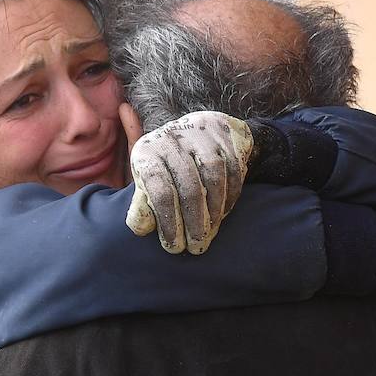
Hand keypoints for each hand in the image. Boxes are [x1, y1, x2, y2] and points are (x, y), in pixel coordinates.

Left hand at [123, 109, 253, 254]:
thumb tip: (142, 229)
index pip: (159, 190)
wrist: (198, 129)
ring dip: (214, 212)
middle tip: (196, 247)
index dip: (168, 222)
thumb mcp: (147, 182)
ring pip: (214, 178)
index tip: (173, 246)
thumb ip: (142, 206)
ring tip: (209, 234)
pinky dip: (230, 196)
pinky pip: (233, 171)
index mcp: (148, 152)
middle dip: (194, 222)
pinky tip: (223, 214)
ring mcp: (201, 135)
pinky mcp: (225, 136)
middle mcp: (173, 138)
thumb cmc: (167, 166)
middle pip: (189, 186)